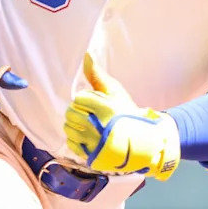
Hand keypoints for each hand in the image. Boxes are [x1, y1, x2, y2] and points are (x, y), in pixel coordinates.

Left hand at [63, 54, 179, 180]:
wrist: (139, 141)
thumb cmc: (126, 112)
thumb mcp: (115, 91)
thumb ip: (97, 74)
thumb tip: (86, 54)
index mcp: (106, 108)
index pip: (79, 98)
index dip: (85, 99)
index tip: (94, 102)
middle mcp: (99, 125)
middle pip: (71, 112)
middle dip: (78, 110)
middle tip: (89, 112)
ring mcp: (94, 142)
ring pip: (68, 127)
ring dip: (74, 124)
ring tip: (87, 123)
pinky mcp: (90, 154)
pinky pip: (71, 143)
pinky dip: (74, 138)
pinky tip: (86, 135)